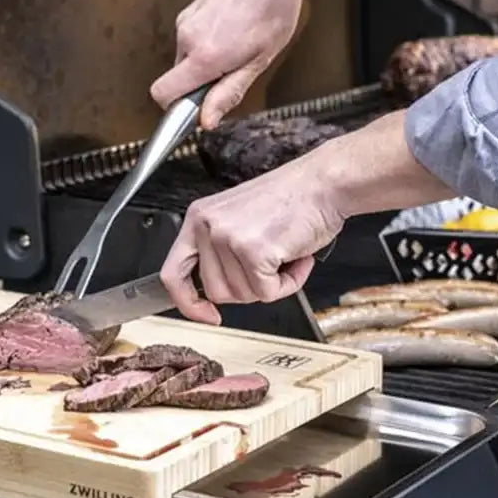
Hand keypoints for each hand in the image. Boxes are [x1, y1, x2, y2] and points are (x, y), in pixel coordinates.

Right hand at [149, 0, 367, 128]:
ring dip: (206, 64)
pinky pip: (190, 41)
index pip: (162, 94)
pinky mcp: (190, 10)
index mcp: (203, 55)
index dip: (175, 109)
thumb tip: (207, 120)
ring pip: (185, 59)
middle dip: (199, 85)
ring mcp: (186, 20)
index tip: (197, 112)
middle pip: (176, 79)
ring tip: (239, 48)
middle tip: (234, 72)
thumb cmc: (274, 9)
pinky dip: (207, 46)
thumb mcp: (258, 62)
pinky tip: (233, 33)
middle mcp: (187, 36)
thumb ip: (228, 93)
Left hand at [159, 146, 344, 324]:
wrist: (325, 182)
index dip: (187, 303)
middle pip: (216, 292)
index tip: (206, 314)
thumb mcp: (239, 218)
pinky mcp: (255, 252)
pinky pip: (269, 293)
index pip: (172, 273)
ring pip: (243, 295)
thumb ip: (220, 250)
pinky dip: (289, 283)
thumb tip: (214, 291)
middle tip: (271, 264)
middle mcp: (208, 226)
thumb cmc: (293, 198)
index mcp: (199, 217)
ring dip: (272, 284)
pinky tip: (298, 258)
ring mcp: (229, 239)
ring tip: (286, 254)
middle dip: (248, 287)